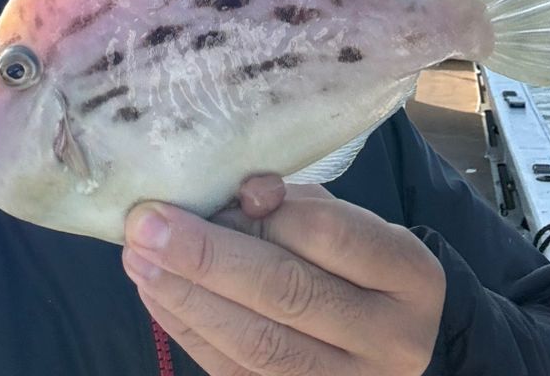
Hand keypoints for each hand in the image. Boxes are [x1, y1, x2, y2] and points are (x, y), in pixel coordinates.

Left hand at [121, 175, 445, 374]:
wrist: (389, 341)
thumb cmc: (357, 264)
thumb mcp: (346, 220)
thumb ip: (295, 205)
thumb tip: (241, 194)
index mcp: (410, 277)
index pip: (333, 236)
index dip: (269, 213)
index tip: (212, 192)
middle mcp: (389, 340)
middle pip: (288, 293)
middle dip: (207, 256)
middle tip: (147, 223)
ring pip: (258, 344)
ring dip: (186, 296)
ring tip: (139, 257)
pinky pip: (235, 373)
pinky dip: (188, 330)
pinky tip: (155, 293)